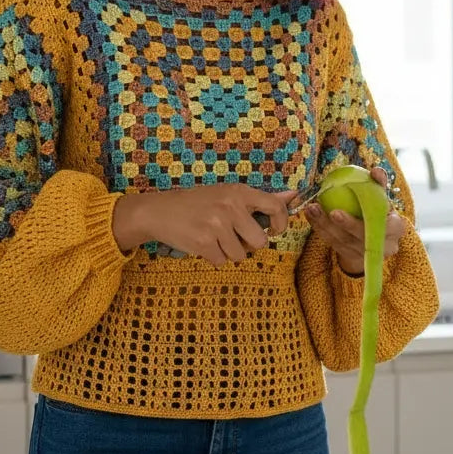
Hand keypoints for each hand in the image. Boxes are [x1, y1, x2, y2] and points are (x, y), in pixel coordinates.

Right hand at [113, 184, 298, 266]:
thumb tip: (293, 195)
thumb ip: (260, 199)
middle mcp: (230, 206)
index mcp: (239, 192)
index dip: (280, 224)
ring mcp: (217, 225)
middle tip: (234, 237)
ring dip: (229, 252)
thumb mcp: (228, 194)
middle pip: (260, 242)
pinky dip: (214, 257)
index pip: (275, 207)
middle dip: (250, 245)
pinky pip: (222, 261)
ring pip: (241, 255)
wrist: (159, 211)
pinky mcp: (204, 243)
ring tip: (214, 238)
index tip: (273, 231)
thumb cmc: (198, 203)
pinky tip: (203, 243)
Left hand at [302, 166, 407, 275]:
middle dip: (342, 225)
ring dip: (325, 225)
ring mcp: (367, 255)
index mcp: (396, 230)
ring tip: (312, 209)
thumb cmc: (378, 207)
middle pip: (361, 239)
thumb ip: (378, 184)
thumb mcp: (381, 195)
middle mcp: (385, 247)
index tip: (337, 212)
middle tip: (328, 211)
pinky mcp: (352, 257)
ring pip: (344, 242)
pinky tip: (311, 215)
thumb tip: (375, 170)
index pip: (383, 227)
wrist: (374, 232)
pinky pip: (334, 244)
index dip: (360, 222)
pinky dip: (321, 229)